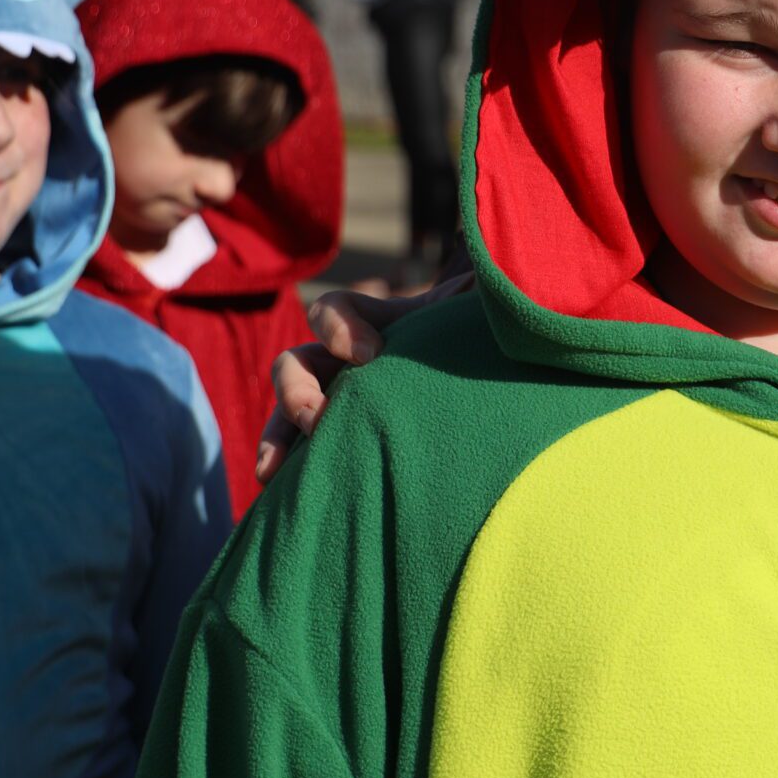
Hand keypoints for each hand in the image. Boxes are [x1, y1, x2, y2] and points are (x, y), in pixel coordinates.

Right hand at [252, 274, 471, 483]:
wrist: (502, 367)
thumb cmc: (489, 333)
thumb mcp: (483, 308)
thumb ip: (479, 289)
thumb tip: (480, 280)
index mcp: (380, 323)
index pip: (332, 312)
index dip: (339, 327)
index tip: (373, 354)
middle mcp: (351, 363)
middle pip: (296, 367)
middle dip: (297, 392)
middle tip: (320, 419)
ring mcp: (348, 399)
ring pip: (290, 414)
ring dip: (278, 439)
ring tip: (275, 472)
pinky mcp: (354, 437)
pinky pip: (309, 455)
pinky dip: (294, 471)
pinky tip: (285, 497)